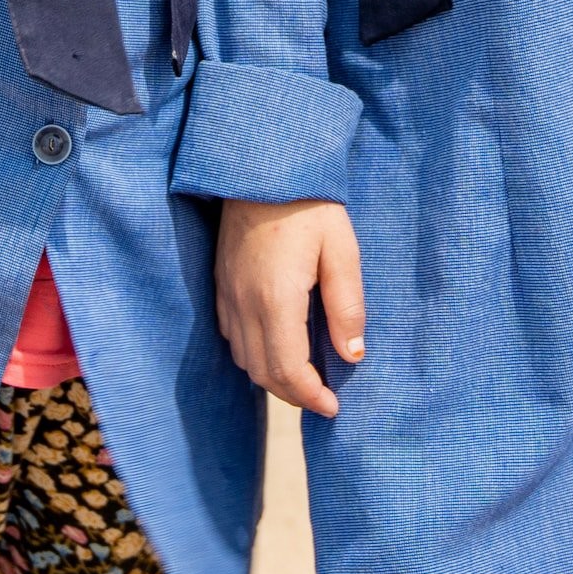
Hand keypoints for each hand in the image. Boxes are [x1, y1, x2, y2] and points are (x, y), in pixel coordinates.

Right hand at [215, 198, 365, 418]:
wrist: (261, 166)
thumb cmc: (310, 205)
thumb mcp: (342, 250)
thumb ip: (347, 305)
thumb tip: (352, 355)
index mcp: (276, 299)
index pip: (287, 370)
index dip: (311, 396)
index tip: (334, 407)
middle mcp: (244, 304)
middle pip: (262, 373)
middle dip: (293, 395)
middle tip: (323, 399)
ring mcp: (227, 294)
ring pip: (242, 358)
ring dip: (271, 377)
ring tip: (303, 378)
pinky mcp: (220, 283)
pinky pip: (230, 335)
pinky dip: (252, 354)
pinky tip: (276, 346)